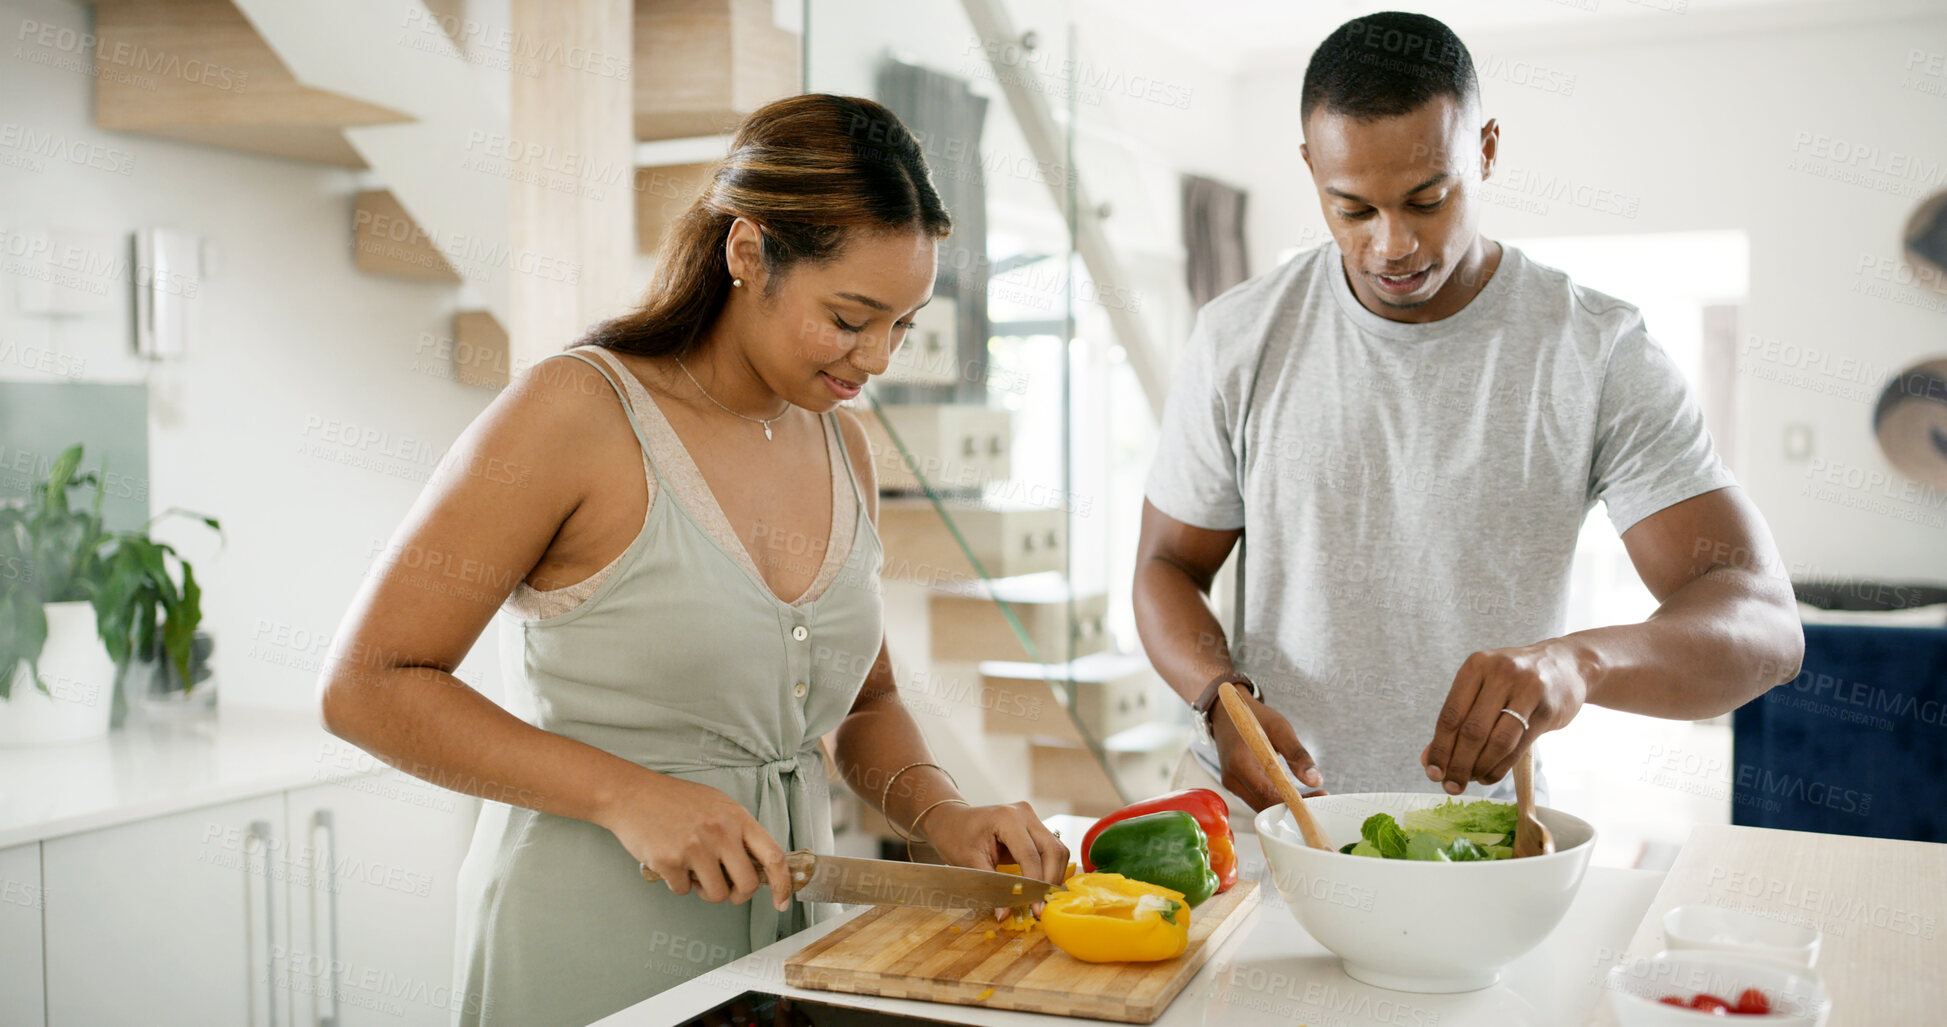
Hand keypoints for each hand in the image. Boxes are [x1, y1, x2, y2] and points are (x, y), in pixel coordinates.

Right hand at [601, 772, 793, 911]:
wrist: (631, 794)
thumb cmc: (674, 800)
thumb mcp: (717, 805)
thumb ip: (738, 832)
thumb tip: (756, 865)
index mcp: (737, 818)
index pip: (773, 856)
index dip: (783, 884)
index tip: (782, 901)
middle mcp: (720, 833)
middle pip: (747, 885)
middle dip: (736, 895)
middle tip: (724, 888)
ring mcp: (695, 848)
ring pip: (716, 894)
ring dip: (704, 890)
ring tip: (692, 870)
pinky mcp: (670, 861)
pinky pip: (683, 891)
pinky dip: (677, 883)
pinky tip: (670, 862)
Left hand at [917, 800, 1069, 916]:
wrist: (951, 820)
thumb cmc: (955, 836)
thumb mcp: (969, 862)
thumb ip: (991, 886)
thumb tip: (1004, 914)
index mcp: (1007, 818)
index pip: (1031, 855)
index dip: (1036, 884)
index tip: (1036, 909)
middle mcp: (1025, 814)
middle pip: (1053, 849)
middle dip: (1051, 881)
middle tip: (1042, 907)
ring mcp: (1031, 818)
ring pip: (1057, 849)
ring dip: (1053, 875)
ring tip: (1042, 899)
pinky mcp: (1034, 827)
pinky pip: (1050, 848)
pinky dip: (1050, 868)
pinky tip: (1041, 886)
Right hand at [1212, 691, 1324, 810]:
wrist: (1227, 712)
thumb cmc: (1253, 717)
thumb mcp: (1279, 728)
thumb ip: (1297, 754)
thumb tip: (1316, 780)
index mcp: (1240, 762)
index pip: (1268, 794)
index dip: (1295, 801)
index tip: (1319, 798)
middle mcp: (1232, 778)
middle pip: (1266, 805)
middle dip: (1294, 805)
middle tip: (1321, 797)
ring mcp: (1232, 784)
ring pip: (1263, 806)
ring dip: (1287, 804)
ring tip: (1312, 795)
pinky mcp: (1237, 786)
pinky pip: (1259, 799)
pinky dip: (1277, 799)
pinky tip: (1295, 792)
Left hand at [1421, 639, 1592, 794]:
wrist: (1566, 666)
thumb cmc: (1514, 682)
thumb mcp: (1482, 689)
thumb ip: (1456, 721)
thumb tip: (1428, 760)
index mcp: (1476, 666)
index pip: (1451, 715)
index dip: (1439, 748)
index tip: (1432, 772)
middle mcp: (1500, 674)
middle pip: (1472, 730)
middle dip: (1458, 764)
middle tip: (1450, 786)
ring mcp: (1527, 689)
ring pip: (1497, 741)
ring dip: (1479, 768)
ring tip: (1470, 780)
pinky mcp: (1548, 709)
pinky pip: (1518, 747)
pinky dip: (1499, 768)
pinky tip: (1488, 776)